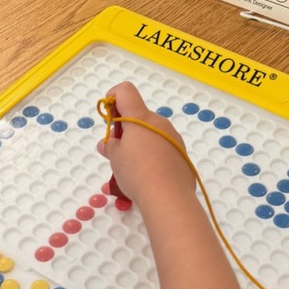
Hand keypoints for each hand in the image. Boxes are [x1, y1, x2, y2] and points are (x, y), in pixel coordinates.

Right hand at [95, 82, 194, 212]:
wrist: (169, 197)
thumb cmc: (137, 172)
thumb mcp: (116, 160)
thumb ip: (110, 147)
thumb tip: (107, 144)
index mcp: (140, 118)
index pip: (125, 91)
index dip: (113, 97)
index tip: (108, 116)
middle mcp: (159, 122)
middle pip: (138, 115)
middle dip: (125, 129)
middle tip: (118, 151)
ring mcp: (173, 137)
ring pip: (151, 132)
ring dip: (140, 142)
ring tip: (133, 168)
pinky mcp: (181, 153)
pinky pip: (163, 147)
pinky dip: (153, 154)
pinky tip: (149, 174)